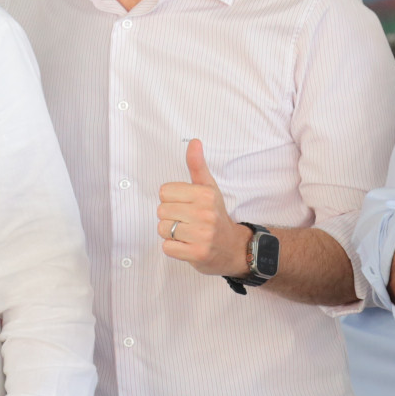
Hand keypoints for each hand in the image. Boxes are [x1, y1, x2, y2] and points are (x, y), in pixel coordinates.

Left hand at [157, 139, 250, 276]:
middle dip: (170, 217)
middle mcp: (205, 213)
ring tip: (188, 233)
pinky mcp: (197, 253)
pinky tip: (188, 245)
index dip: (171, 200)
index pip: (164, 192)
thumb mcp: (209, 188)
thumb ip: (197, 165)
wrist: (234, 248)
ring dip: (171, 234)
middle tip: (188, 221)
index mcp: (205, 194)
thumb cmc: (216, 215)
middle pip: (161, 211)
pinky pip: (167, 247)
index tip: (186, 206)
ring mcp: (202, 235)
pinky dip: (174, 248)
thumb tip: (194, 141)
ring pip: (162, 229)